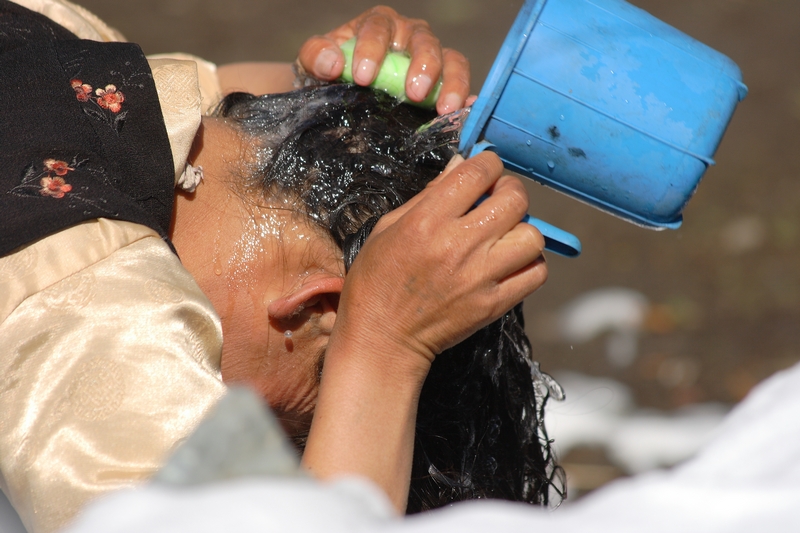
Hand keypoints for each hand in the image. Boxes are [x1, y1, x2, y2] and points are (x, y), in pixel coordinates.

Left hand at [297, 6, 470, 114]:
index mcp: (377, 23)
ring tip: (445, 110)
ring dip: (451, 83)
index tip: (362, 77)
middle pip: (424, 41)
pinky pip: (460, 84)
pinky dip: (466, 97)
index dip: (373, 50)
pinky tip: (465, 112)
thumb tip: (333, 62)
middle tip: (414, 93)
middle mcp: (409, 34)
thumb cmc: (329, 72)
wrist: (339, 91)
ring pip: (452, 59)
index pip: (379, 29)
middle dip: (422, 65)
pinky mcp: (443, 81)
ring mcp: (431, 56)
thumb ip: (317, 55)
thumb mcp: (313, 62)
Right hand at [302, 152, 546, 509]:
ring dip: (522, 230)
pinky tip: (509, 263)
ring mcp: (480, 277)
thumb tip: (461, 165)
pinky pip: (535, 273)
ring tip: (504, 236)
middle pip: (514, 199)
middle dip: (509, 191)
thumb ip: (428, 195)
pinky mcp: (494, 304)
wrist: (382, 340)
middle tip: (498, 200)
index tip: (485, 171)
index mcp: (427, 221)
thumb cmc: (376, 282)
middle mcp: (458, 245)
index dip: (487, 163)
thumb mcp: (387, 228)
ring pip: (532, 236)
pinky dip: (529, 263)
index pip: (477, 172)